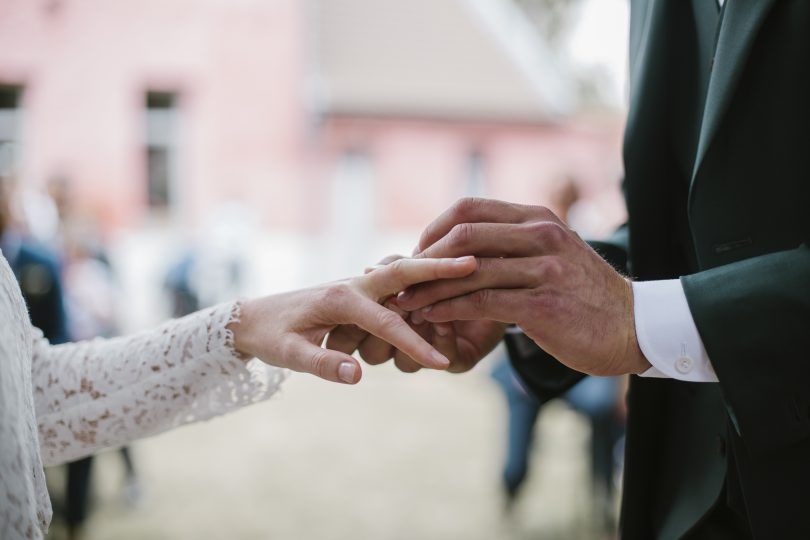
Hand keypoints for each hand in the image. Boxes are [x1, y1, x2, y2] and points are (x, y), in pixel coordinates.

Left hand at [229, 256, 477, 383]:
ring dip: (432, 273)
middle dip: (438, 268)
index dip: (415, 345)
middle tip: (473, 263)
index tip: (443, 363)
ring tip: (470, 270)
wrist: (252, 316)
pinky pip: (395, 286)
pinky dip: (420, 283)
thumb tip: (358, 376)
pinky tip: (441, 287)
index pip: (388, 323)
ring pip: (403, 276)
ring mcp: (358, 286)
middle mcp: (354, 285)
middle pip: (404, 272)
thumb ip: (322, 364)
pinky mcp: (360, 292)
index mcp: (340, 298)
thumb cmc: (269, 335)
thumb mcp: (288, 354)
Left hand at [397, 197, 650, 376]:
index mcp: (538, 218)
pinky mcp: (543, 305)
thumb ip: (516, 244)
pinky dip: (449, 309)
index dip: (434, 230)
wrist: (635, 328)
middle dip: (425, 258)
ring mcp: (544, 269)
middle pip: (463, 234)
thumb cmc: (585, 295)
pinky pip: (481, 302)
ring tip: (404, 302)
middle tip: (404, 279)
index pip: (470, 209)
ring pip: (468, 271)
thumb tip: (468, 246)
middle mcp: (541, 236)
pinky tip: (431, 317)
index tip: (417, 254)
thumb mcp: (554, 254)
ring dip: (428, 288)